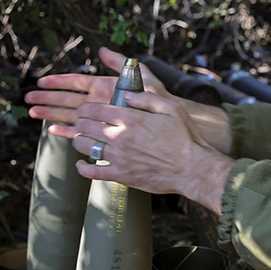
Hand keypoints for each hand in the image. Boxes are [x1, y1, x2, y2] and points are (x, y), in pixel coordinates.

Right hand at [24, 47, 166, 135]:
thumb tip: (101, 49)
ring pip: (69, 115)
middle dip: (47, 98)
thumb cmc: (155, 95)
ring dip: (51, 114)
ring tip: (33, 113)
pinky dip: (67, 132)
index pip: (74, 82)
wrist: (165, 118)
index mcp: (102, 86)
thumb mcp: (139, 74)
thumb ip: (120, 62)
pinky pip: (80, 132)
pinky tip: (53, 130)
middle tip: (28, 98)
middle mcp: (96, 101)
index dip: (58, 82)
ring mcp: (97, 116)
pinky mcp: (101, 130)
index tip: (41, 81)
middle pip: (66, 99)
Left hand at [70, 90, 232, 213]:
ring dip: (79, 141)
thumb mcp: (172, 109)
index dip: (85, 108)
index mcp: (131, 119)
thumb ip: (147, 99)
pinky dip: (82, 168)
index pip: (96, 109)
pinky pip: (93, 173)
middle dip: (78, 122)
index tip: (84, 109)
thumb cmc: (185, 139)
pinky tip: (81, 164)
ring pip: (86, 147)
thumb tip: (126, 94)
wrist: (192, 169)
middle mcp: (120, 137)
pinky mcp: (121, 176)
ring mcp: (119, 158)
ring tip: (81, 138)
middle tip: (79, 121)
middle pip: (85, 126)